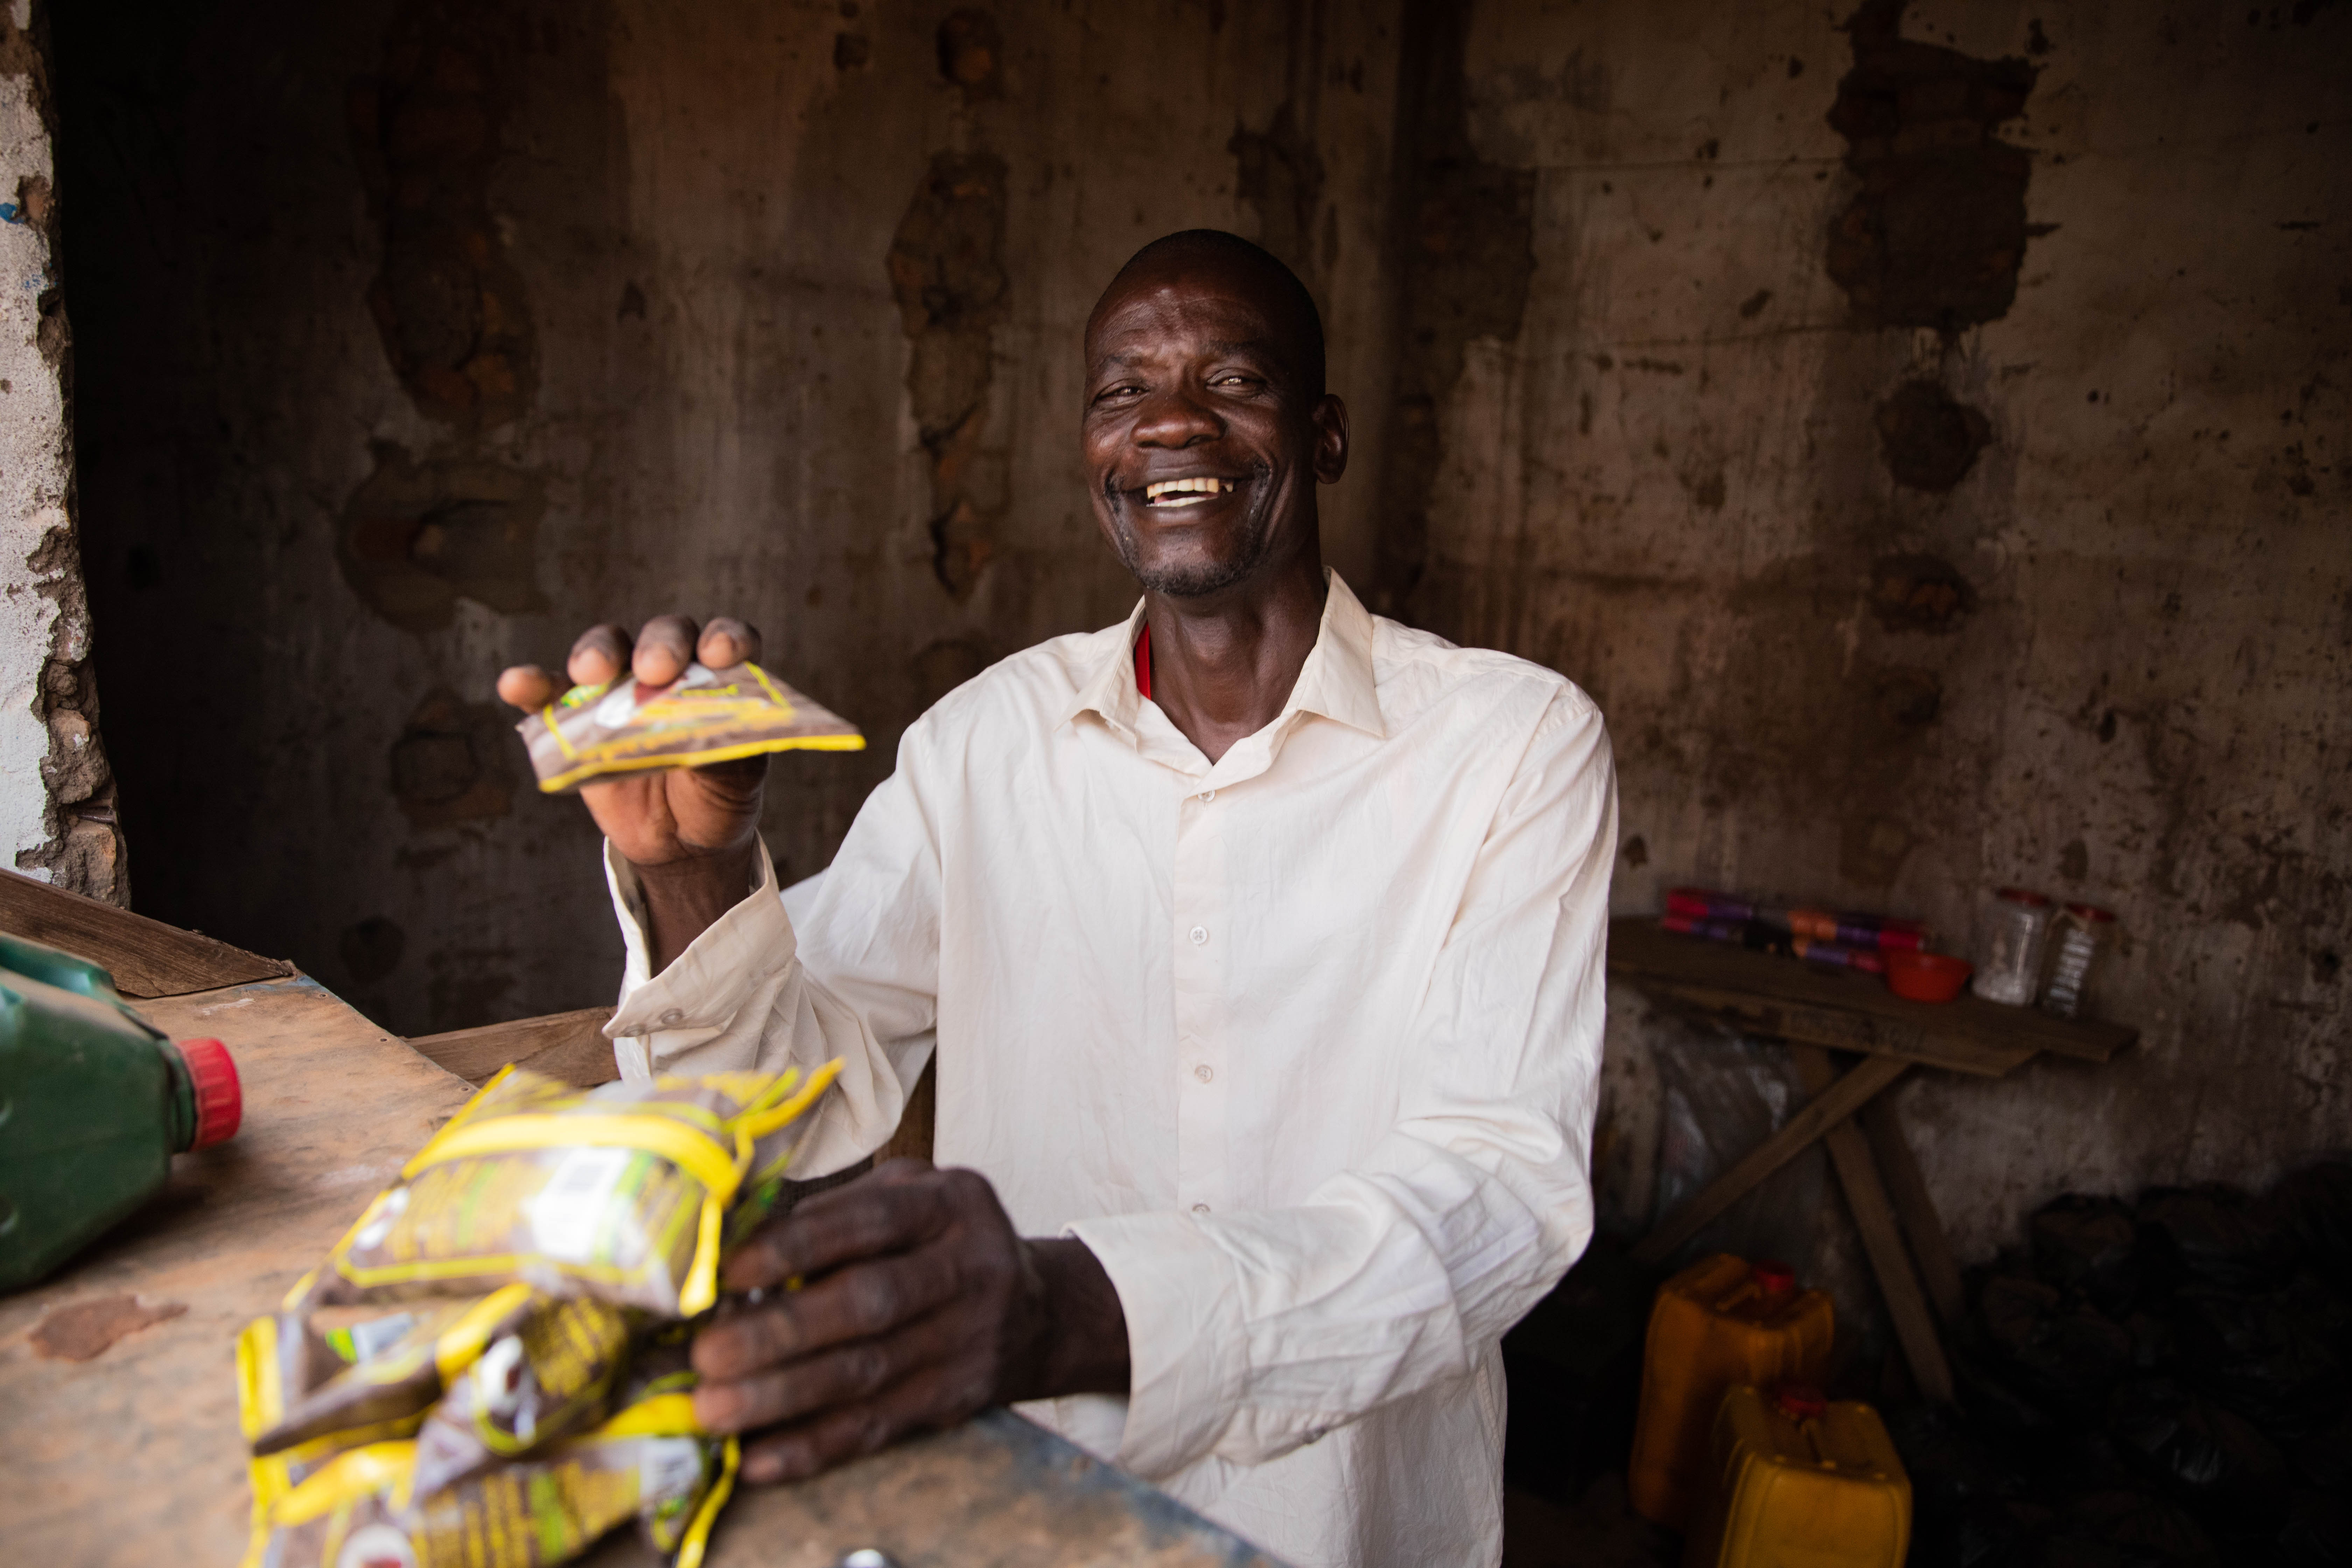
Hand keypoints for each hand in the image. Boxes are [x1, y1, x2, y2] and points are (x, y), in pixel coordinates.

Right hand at [498, 615, 767, 966]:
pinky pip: (550, 692)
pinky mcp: (578, 716)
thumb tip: (706, 736)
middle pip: (664, 636)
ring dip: (597, 652)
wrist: (676, 841)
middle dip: (659, 646)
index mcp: (720, 678)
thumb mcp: (732, 781)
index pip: (726, 641)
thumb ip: (723, 752)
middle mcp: (672, 670)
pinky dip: (531, 684)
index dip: (724, 638)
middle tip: (652, 670)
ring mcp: (621, 689)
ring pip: (608, 650)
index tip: (717, 655)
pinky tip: (516, 684)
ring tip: (589, 673)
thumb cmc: (714, 798)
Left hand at [689, 1159, 1129, 1483]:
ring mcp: (969, 1340)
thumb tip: (736, 1249)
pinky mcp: (957, 1399)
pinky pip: (878, 1428)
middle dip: (780, 1332)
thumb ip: (838, 1212)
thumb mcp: (909, 1196)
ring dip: (782, 1397)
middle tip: (707, 1354)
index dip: (796, 1247)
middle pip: (868, 1303)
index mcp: (952, 1203)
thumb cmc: (939, 1242)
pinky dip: (813, 1447)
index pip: (869, 1221)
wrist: (1036, 1311)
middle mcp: (970, 1268)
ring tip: (714, 1409)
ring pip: (867, 1375)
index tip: (729, 1273)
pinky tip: (758, 1459)